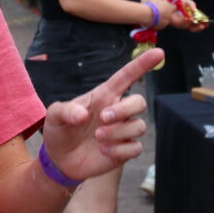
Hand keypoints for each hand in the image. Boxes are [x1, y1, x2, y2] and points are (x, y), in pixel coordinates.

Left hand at [41, 49, 161, 180]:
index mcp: (104, 96)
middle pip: (139, 102)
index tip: (159, 53)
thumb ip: (65, 110)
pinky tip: (103, 150)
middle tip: (103, 118)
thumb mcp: (54, 116)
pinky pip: (136, 148)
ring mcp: (122, 131)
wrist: (60, 159)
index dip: (142, 64)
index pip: (127, 77)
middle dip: (124, 109)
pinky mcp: (124, 150)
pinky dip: (120, 150)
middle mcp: (117, 111)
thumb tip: (82, 115)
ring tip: (97, 137)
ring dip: (118, 132)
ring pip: (139, 126)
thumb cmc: (60, 130)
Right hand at [147, 0, 174, 30]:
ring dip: (162, 18)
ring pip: (166, 20)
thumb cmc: (152, 4)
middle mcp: (170, 16)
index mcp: (170, 8)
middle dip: (166, 13)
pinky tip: (153, 20)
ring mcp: (166, 22)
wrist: (147, 15)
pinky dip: (158, 23)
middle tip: (160, 11)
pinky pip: (160, 25)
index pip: (174, 7)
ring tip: (155, 16)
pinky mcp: (161, 27)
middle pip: (170, 14)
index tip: (165, 5)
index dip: (170, 6)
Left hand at [170, 0, 208, 30]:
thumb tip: (194, 9)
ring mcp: (182, 23)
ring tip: (195, 20)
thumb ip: (191, 4)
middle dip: (199, 27)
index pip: (198, 22)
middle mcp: (187, 22)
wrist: (167, 4)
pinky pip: (183, 25)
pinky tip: (188, 18)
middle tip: (203, 25)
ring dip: (193, 25)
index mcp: (191, 17)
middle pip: (194, 28)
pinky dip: (186, 22)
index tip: (207, 23)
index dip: (203, 23)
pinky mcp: (177, 24)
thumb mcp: (186, 1)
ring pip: (189, 27)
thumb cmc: (177, 2)